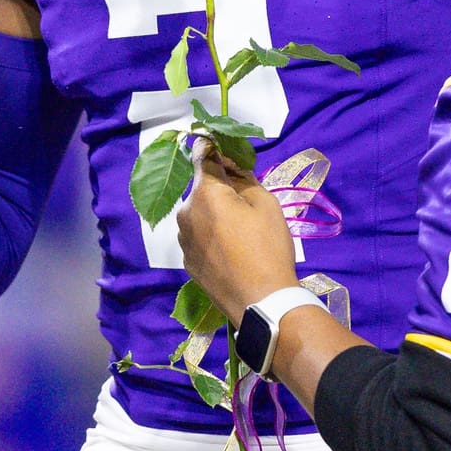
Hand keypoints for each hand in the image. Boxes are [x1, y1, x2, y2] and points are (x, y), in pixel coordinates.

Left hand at [177, 144, 299, 326]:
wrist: (260, 302)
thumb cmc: (267, 247)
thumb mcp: (266, 203)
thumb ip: (243, 177)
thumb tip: (230, 165)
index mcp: (204, 192)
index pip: (201, 155)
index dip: (214, 148)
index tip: (226, 150)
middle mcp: (185, 212)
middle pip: (201, 187)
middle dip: (219, 186)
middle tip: (245, 199)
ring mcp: (183, 239)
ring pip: (198, 213)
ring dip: (213, 212)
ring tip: (240, 231)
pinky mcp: (187, 261)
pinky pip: (198, 235)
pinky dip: (210, 234)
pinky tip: (231, 249)